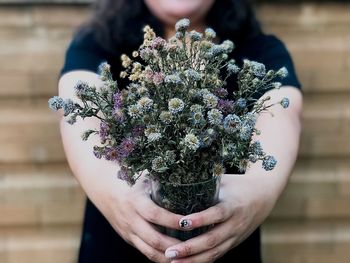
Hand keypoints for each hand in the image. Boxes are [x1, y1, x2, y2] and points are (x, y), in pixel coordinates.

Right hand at [94, 175, 183, 262]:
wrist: (99, 184)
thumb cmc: (124, 175)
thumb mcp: (140, 176)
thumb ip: (158, 181)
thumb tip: (184, 180)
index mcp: (134, 201)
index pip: (156, 215)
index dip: (173, 221)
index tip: (191, 222)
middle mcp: (129, 219)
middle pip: (154, 239)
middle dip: (175, 245)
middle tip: (195, 245)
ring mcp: (127, 230)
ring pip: (149, 251)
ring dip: (168, 257)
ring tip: (187, 257)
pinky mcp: (126, 237)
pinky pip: (144, 251)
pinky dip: (159, 256)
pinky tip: (174, 257)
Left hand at [163, 173, 277, 262]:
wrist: (263, 195)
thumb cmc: (238, 185)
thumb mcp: (223, 180)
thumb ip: (204, 181)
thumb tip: (177, 177)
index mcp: (233, 205)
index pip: (216, 214)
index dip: (200, 219)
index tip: (182, 223)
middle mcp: (235, 224)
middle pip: (212, 239)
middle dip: (190, 248)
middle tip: (169, 251)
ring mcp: (235, 236)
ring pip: (214, 252)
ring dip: (192, 259)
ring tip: (172, 261)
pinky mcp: (233, 243)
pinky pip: (217, 255)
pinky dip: (201, 261)